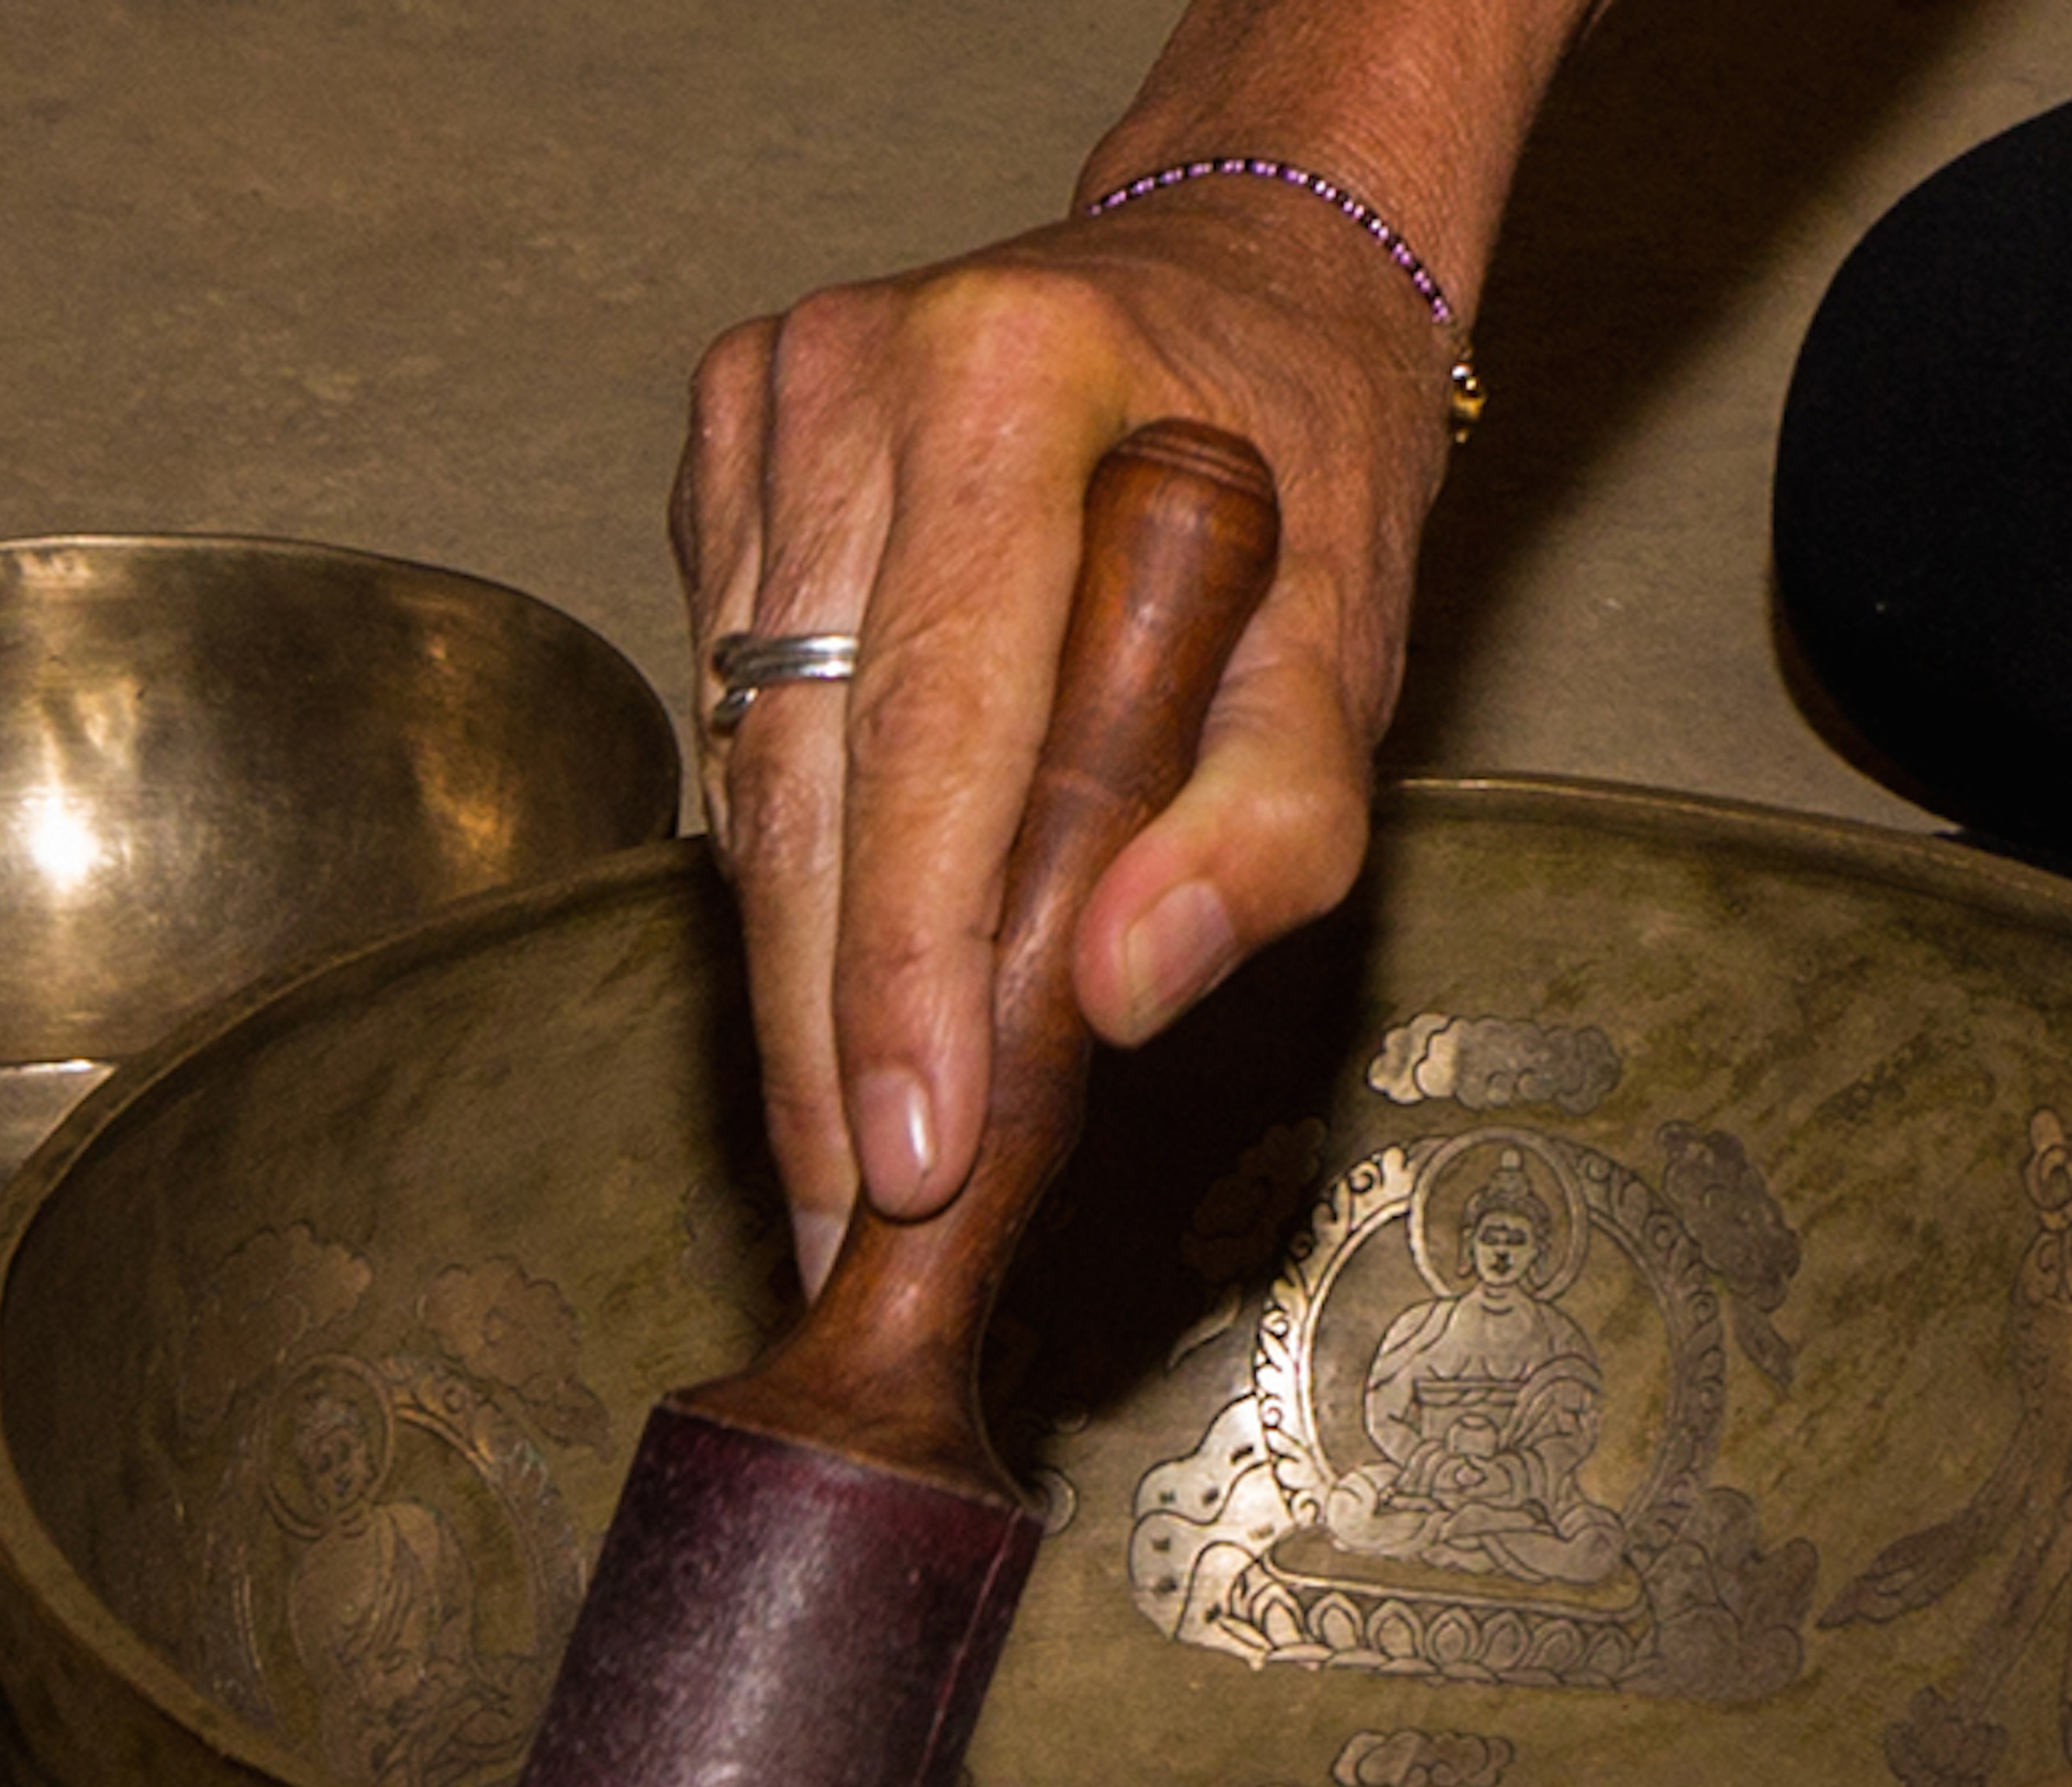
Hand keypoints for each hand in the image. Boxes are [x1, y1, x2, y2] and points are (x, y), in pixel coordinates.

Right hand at [676, 179, 1459, 1285]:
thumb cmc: (1303, 464)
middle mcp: (852, 381)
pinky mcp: (720, 462)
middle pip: (805, 775)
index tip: (909, 1156)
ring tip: (842, 1150)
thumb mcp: (1352, 643)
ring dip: (792, 973)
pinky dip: (788, 864)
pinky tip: (837, 976)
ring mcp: (764, 413)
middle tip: (853, 1219)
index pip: (929, 733)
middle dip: (826, 1028)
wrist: (1242, 282)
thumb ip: (1271, 823)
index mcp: (1008, 385)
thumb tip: (1122, 993)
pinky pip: (731, 719)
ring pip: (746, 766)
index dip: (903, 969)